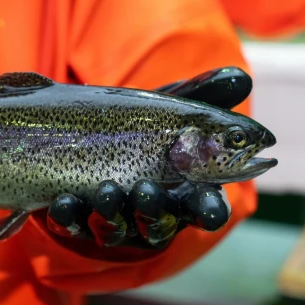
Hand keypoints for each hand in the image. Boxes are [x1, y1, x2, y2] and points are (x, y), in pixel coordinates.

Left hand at [45, 67, 251, 249]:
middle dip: (152, 209)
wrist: (78, 133)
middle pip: (157, 221)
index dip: (208, 210)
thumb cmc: (140, 125)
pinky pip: (72, 224)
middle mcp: (149, 210)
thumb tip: (241, 77)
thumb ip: (203, 96)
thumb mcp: (168, 108)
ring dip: (112, 211)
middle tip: (145, 189)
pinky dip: (69, 214)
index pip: (203, 207)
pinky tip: (63, 201)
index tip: (210, 209)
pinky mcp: (76, 220)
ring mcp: (112, 218)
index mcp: (181, 190)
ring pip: (115, 227)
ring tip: (106, 190)